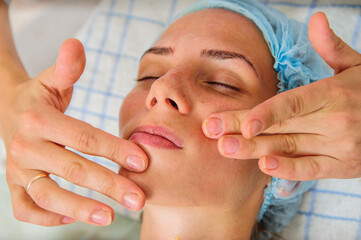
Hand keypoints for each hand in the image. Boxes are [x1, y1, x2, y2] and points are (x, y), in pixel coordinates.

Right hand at [0, 39, 147, 225]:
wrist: (8, 110)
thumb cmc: (40, 97)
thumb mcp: (51, 79)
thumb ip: (67, 67)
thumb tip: (76, 44)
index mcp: (39, 120)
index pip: (84, 137)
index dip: (115, 150)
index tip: (143, 162)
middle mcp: (25, 146)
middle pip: (73, 169)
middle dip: (109, 185)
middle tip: (138, 200)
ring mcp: (17, 168)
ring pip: (48, 195)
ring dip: (80, 209)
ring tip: (111, 217)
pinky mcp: (13, 184)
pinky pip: (25, 208)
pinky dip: (45, 218)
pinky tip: (72, 219)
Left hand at [202, 12, 360, 180]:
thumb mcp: (356, 66)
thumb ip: (332, 47)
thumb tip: (316, 18)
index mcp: (333, 94)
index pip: (293, 104)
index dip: (267, 114)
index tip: (241, 121)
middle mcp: (334, 122)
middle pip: (281, 126)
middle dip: (242, 130)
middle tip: (212, 131)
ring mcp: (338, 147)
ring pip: (288, 148)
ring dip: (254, 150)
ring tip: (225, 148)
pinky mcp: (340, 166)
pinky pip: (309, 170)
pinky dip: (287, 171)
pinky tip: (263, 167)